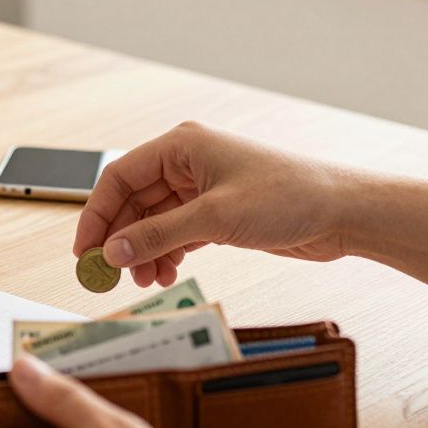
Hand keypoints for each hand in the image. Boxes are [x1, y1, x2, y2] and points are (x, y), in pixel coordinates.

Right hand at [75, 122, 359, 287]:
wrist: (342, 212)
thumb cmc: (289, 196)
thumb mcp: (214, 218)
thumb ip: (158, 235)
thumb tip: (113, 251)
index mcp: (182, 146)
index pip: (119, 177)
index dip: (97, 214)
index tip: (85, 250)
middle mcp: (187, 163)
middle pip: (133, 202)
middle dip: (121, 239)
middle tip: (110, 274)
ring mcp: (202, 188)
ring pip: (153, 221)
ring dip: (144, 252)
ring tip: (146, 280)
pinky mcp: (217, 213)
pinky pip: (175, 233)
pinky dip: (166, 254)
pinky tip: (167, 274)